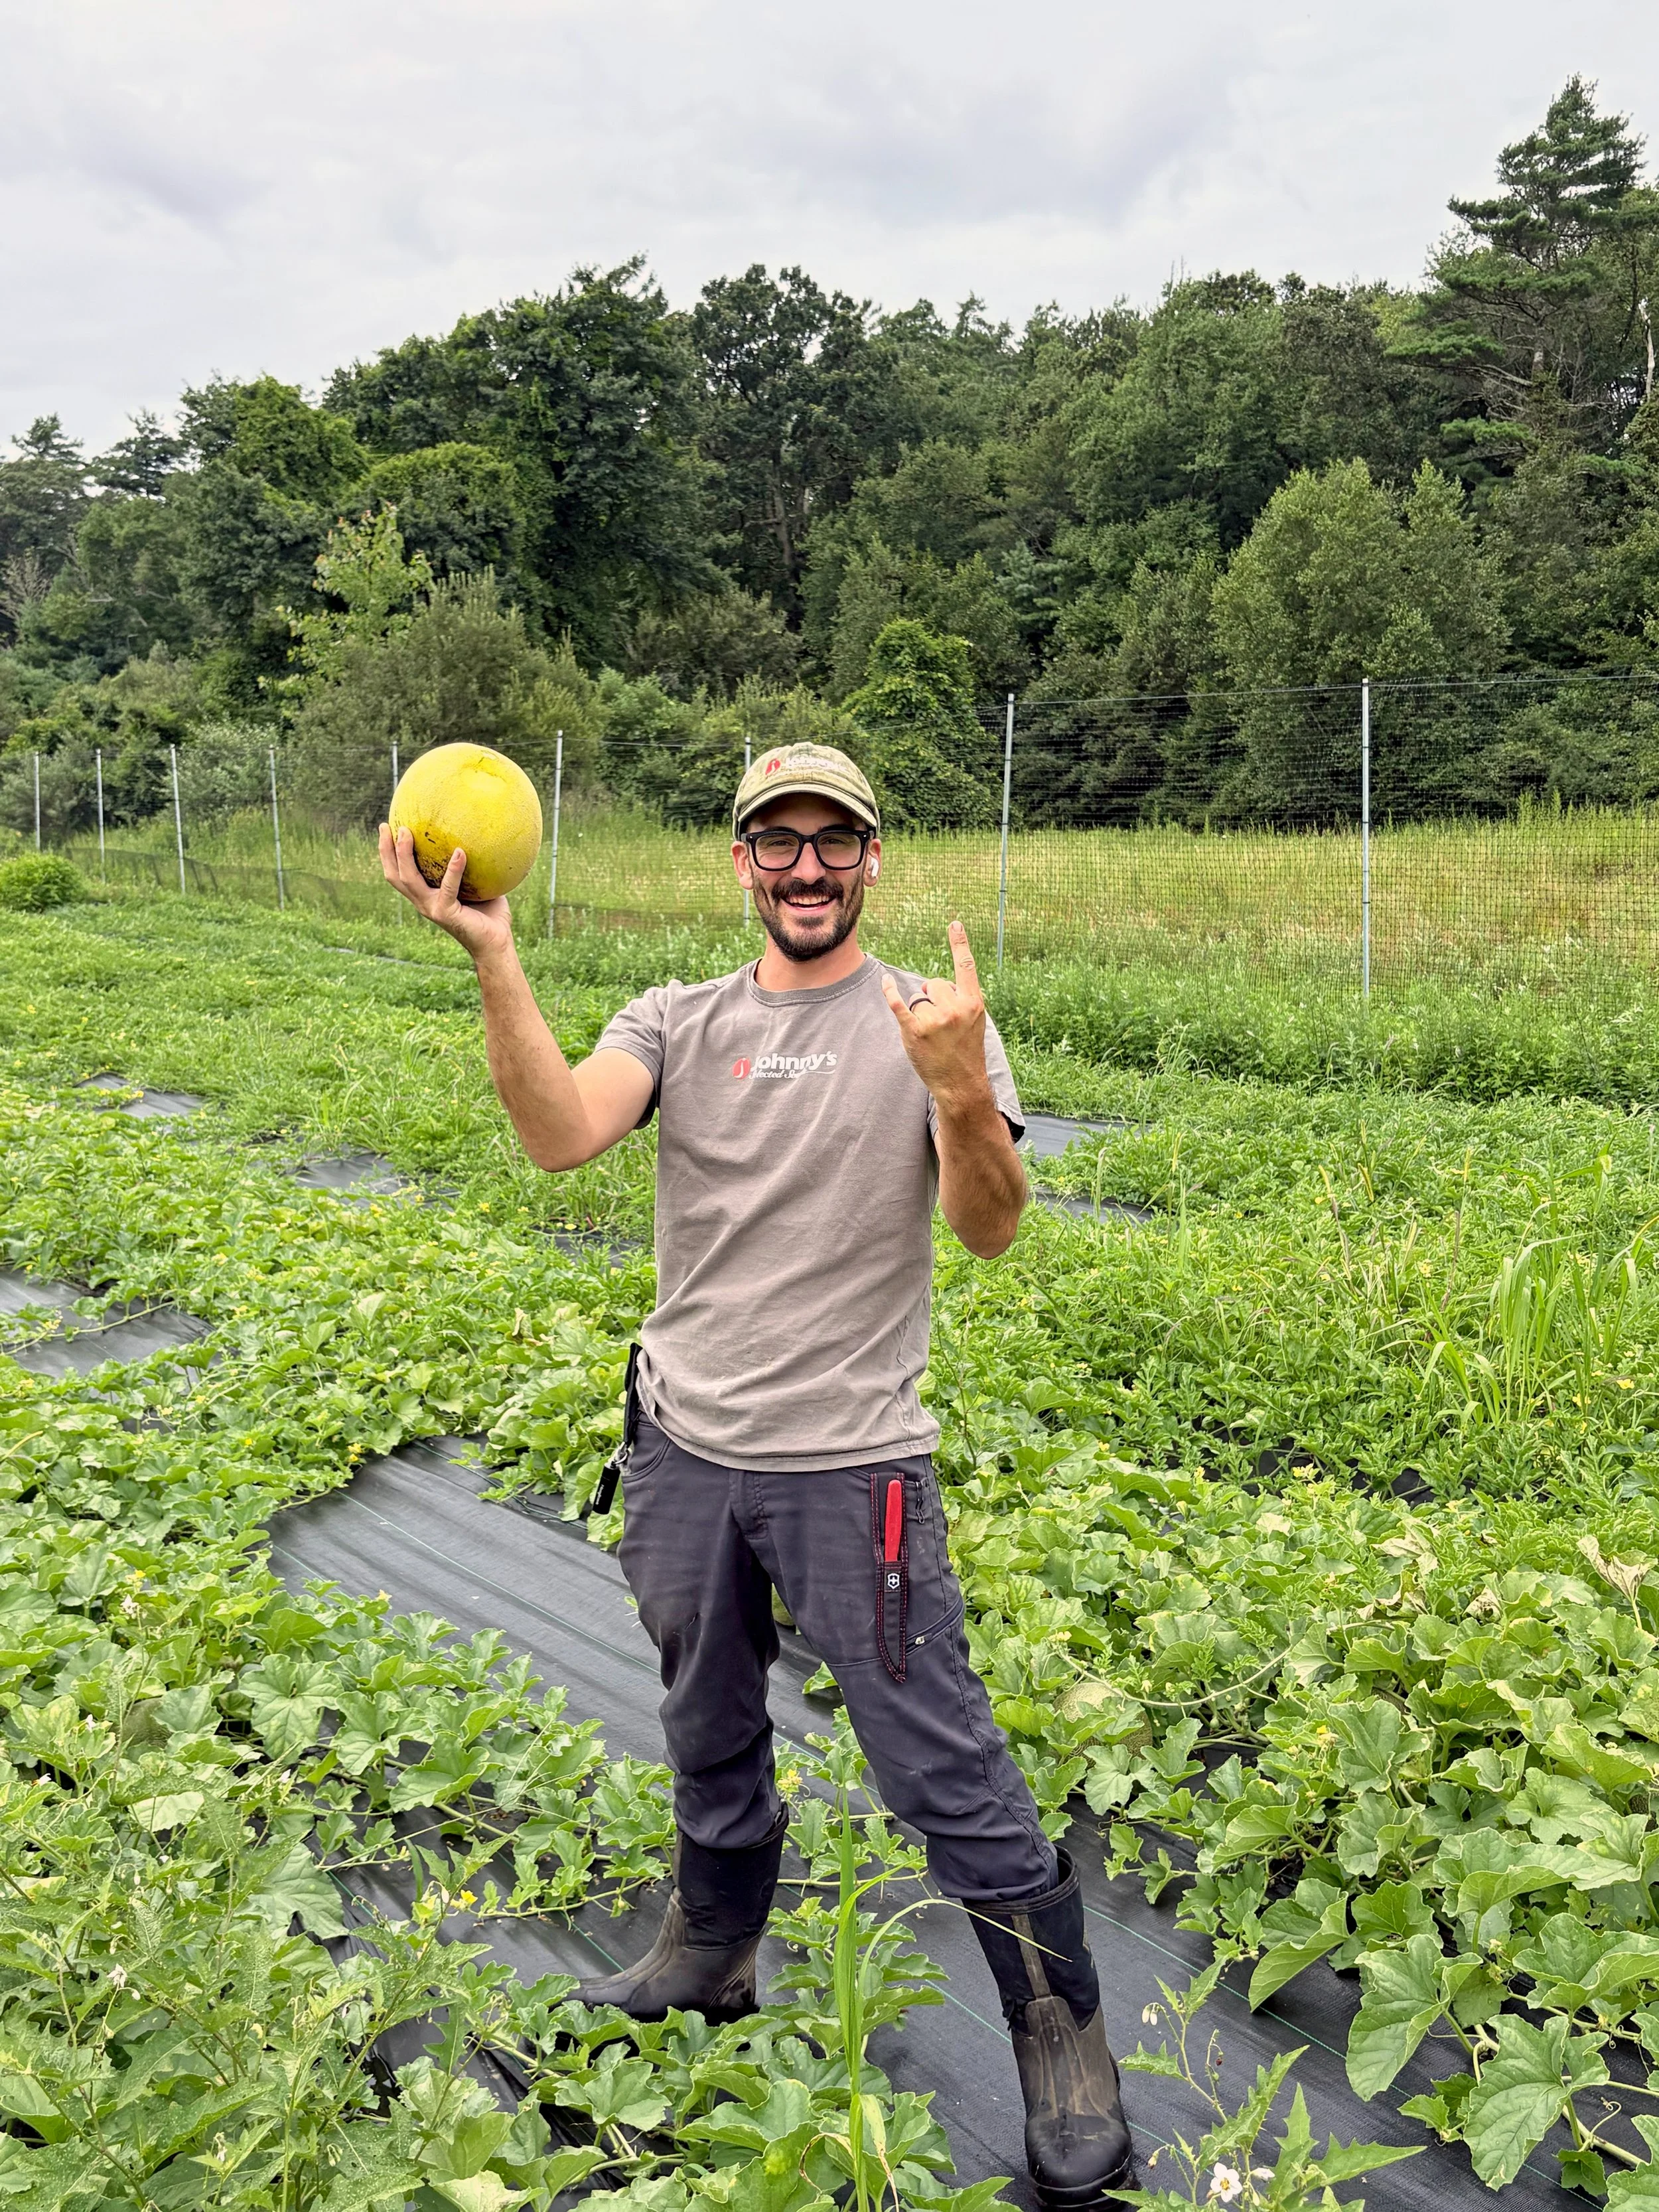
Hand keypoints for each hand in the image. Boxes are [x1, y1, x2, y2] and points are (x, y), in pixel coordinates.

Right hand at [379, 825, 513, 962]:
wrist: (497, 944)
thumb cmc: (490, 914)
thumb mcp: (477, 884)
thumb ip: (471, 864)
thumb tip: (476, 833)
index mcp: (426, 896)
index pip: (399, 873)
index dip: (388, 853)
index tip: (386, 828)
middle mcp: (423, 902)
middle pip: (395, 875)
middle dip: (387, 850)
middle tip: (387, 826)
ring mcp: (432, 908)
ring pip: (409, 879)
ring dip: (405, 854)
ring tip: (407, 832)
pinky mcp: (446, 913)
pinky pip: (448, 887)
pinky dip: (454, 869)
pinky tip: (460, 852)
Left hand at [880, 920, 990, 1108]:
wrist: (961, 1084)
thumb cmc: (965, 1051)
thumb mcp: (974, 1022)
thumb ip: (959, 999)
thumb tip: (928, 985)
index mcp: (974, 1003)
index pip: (966, 967)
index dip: (959, 944)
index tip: (954, 923)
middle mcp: (956, 1008)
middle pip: (933, 983)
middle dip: (932, 997)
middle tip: (940, 1023)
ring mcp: (936, 1020)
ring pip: (918, 998)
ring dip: (920, 1012)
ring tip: (932, 1035)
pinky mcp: (916, 1031)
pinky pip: (898, 1003)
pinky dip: (889, 991)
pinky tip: (884, 981)